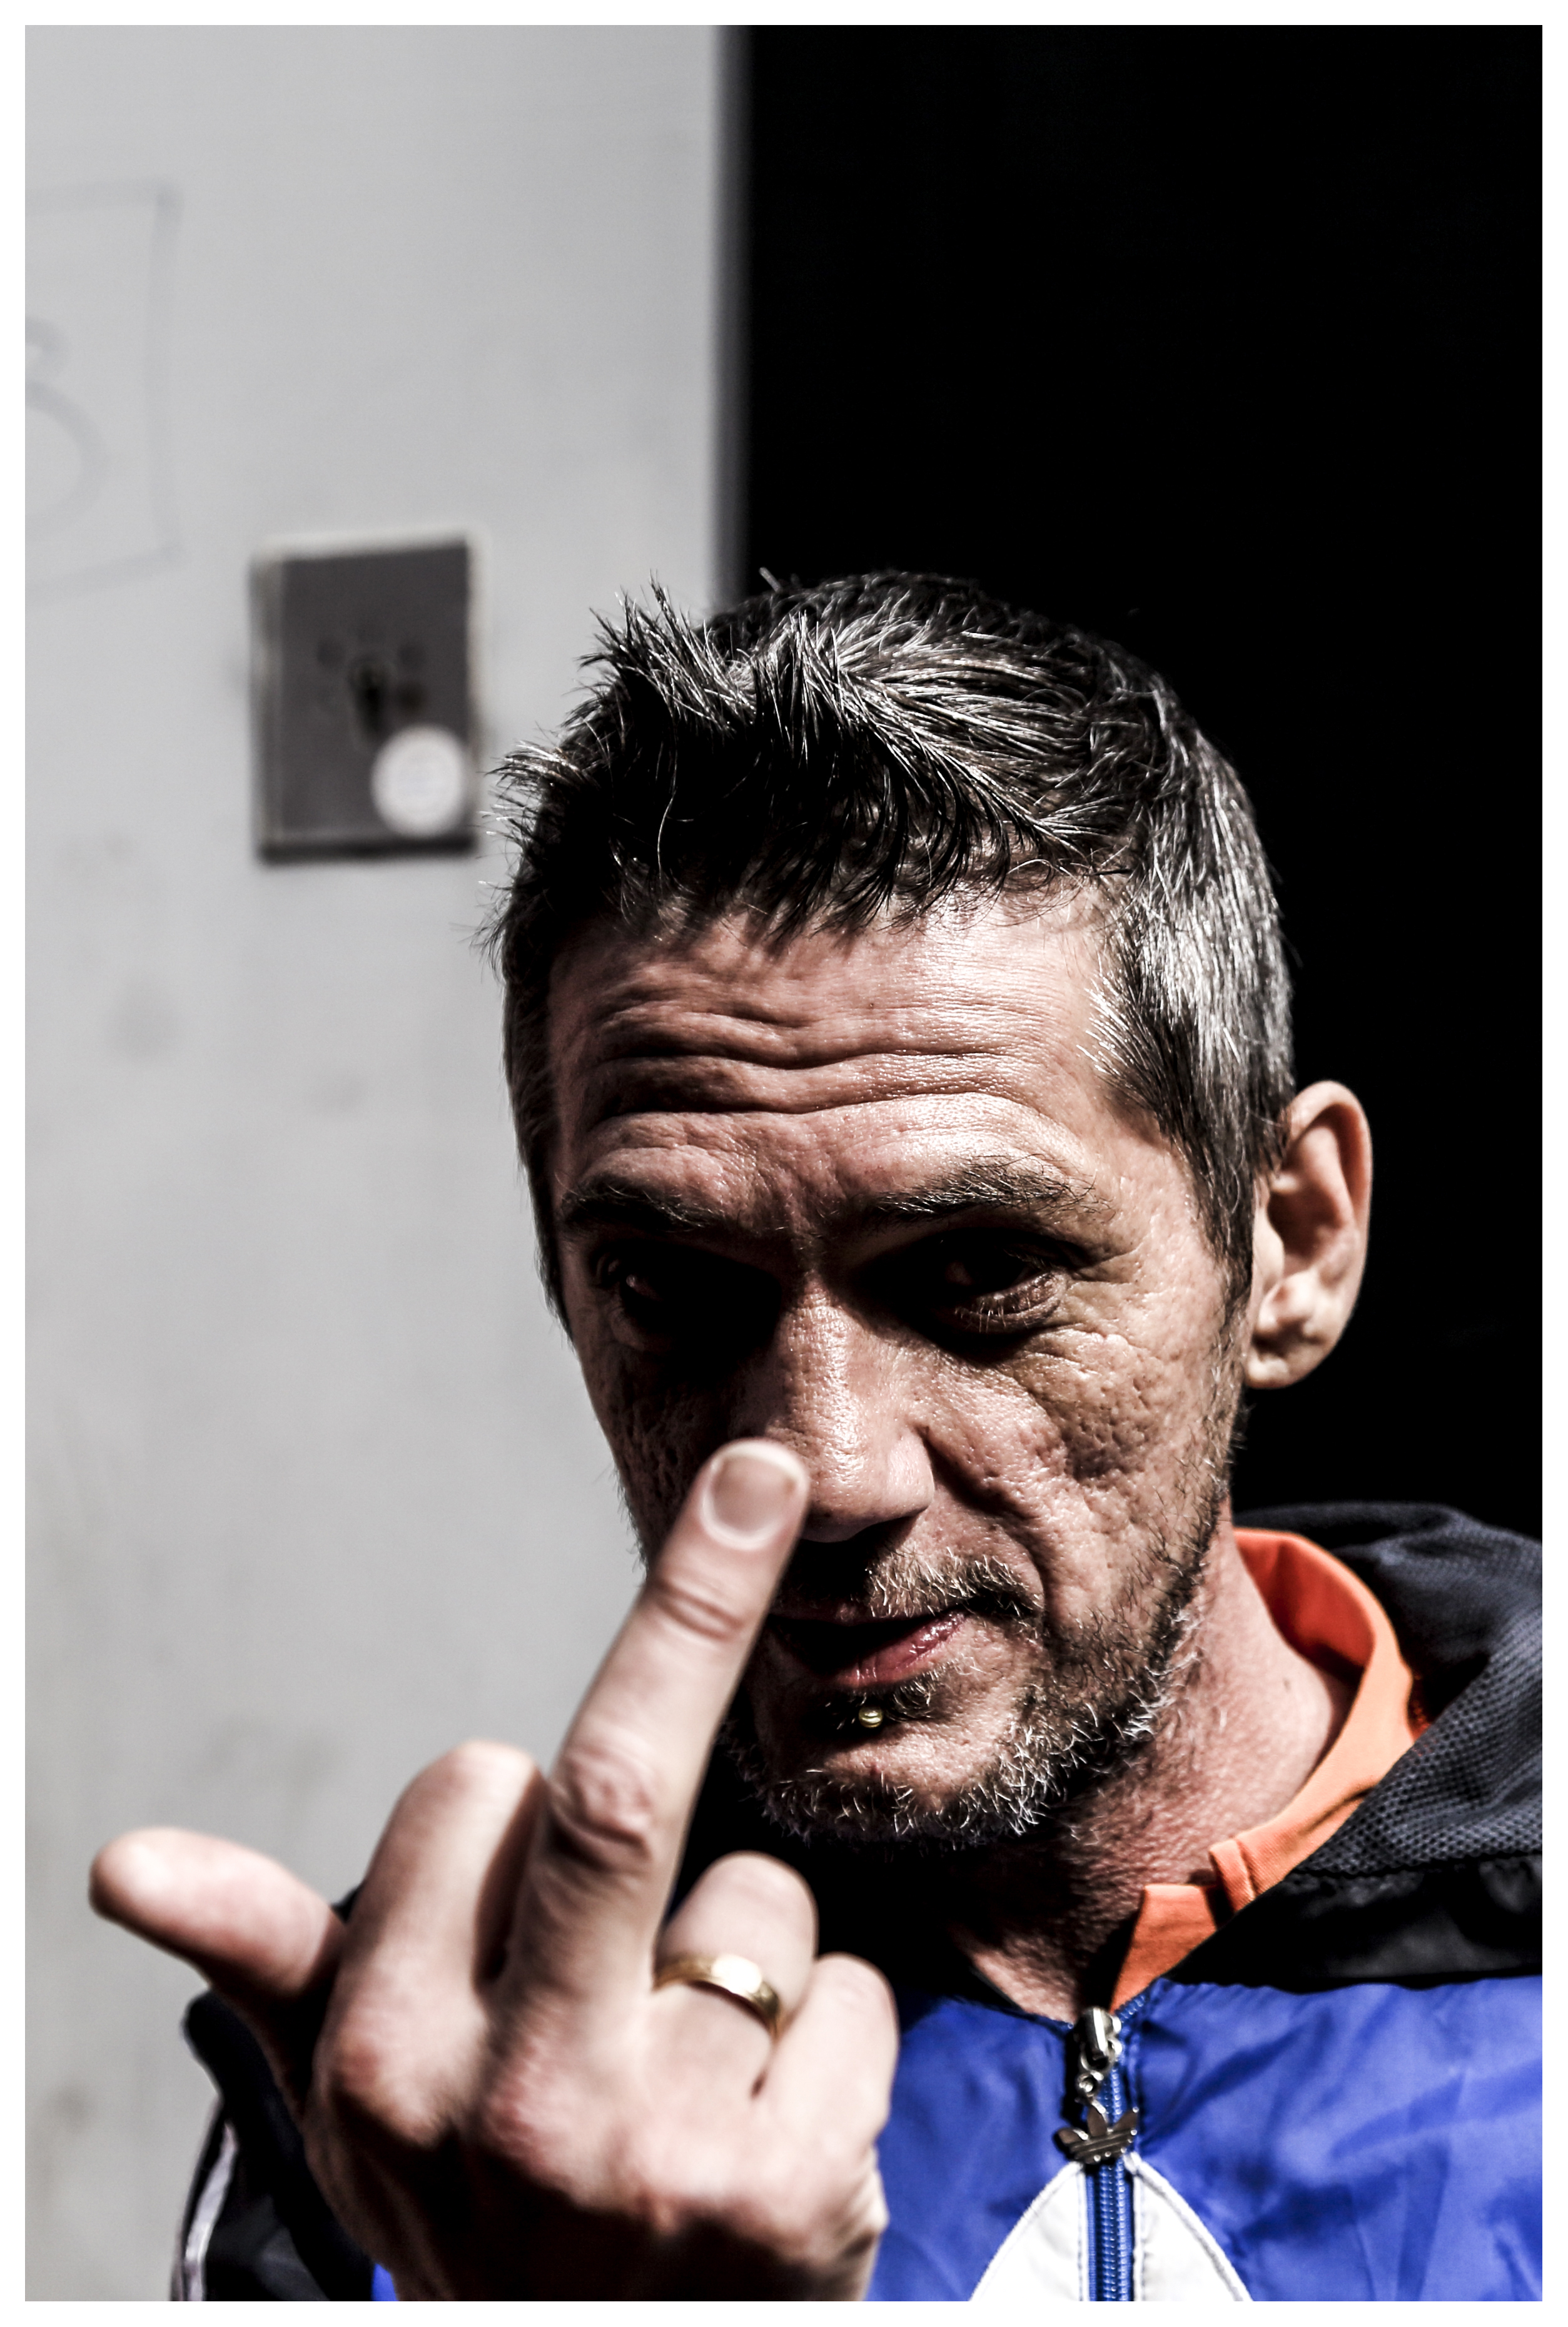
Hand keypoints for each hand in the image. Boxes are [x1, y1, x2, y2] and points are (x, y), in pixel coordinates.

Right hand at [90, 1441, 899, 2298]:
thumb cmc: (482, 2203)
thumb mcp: (354, 2103)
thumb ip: (266, 1963)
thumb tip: (126, 1864)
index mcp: (383, 2055)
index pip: (476, 1786)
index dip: (509, 1799)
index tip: (513, 1870)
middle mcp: (511, 2104)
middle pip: (616, 1789)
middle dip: (697, 1598)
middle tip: (768, 1466)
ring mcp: (659, 2154)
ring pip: (755, 1897)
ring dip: (743, 1947)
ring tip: (687, 2074)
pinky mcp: (796, 2196)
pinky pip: (848, 1990)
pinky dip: (830, 2025)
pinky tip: (770, 2128)